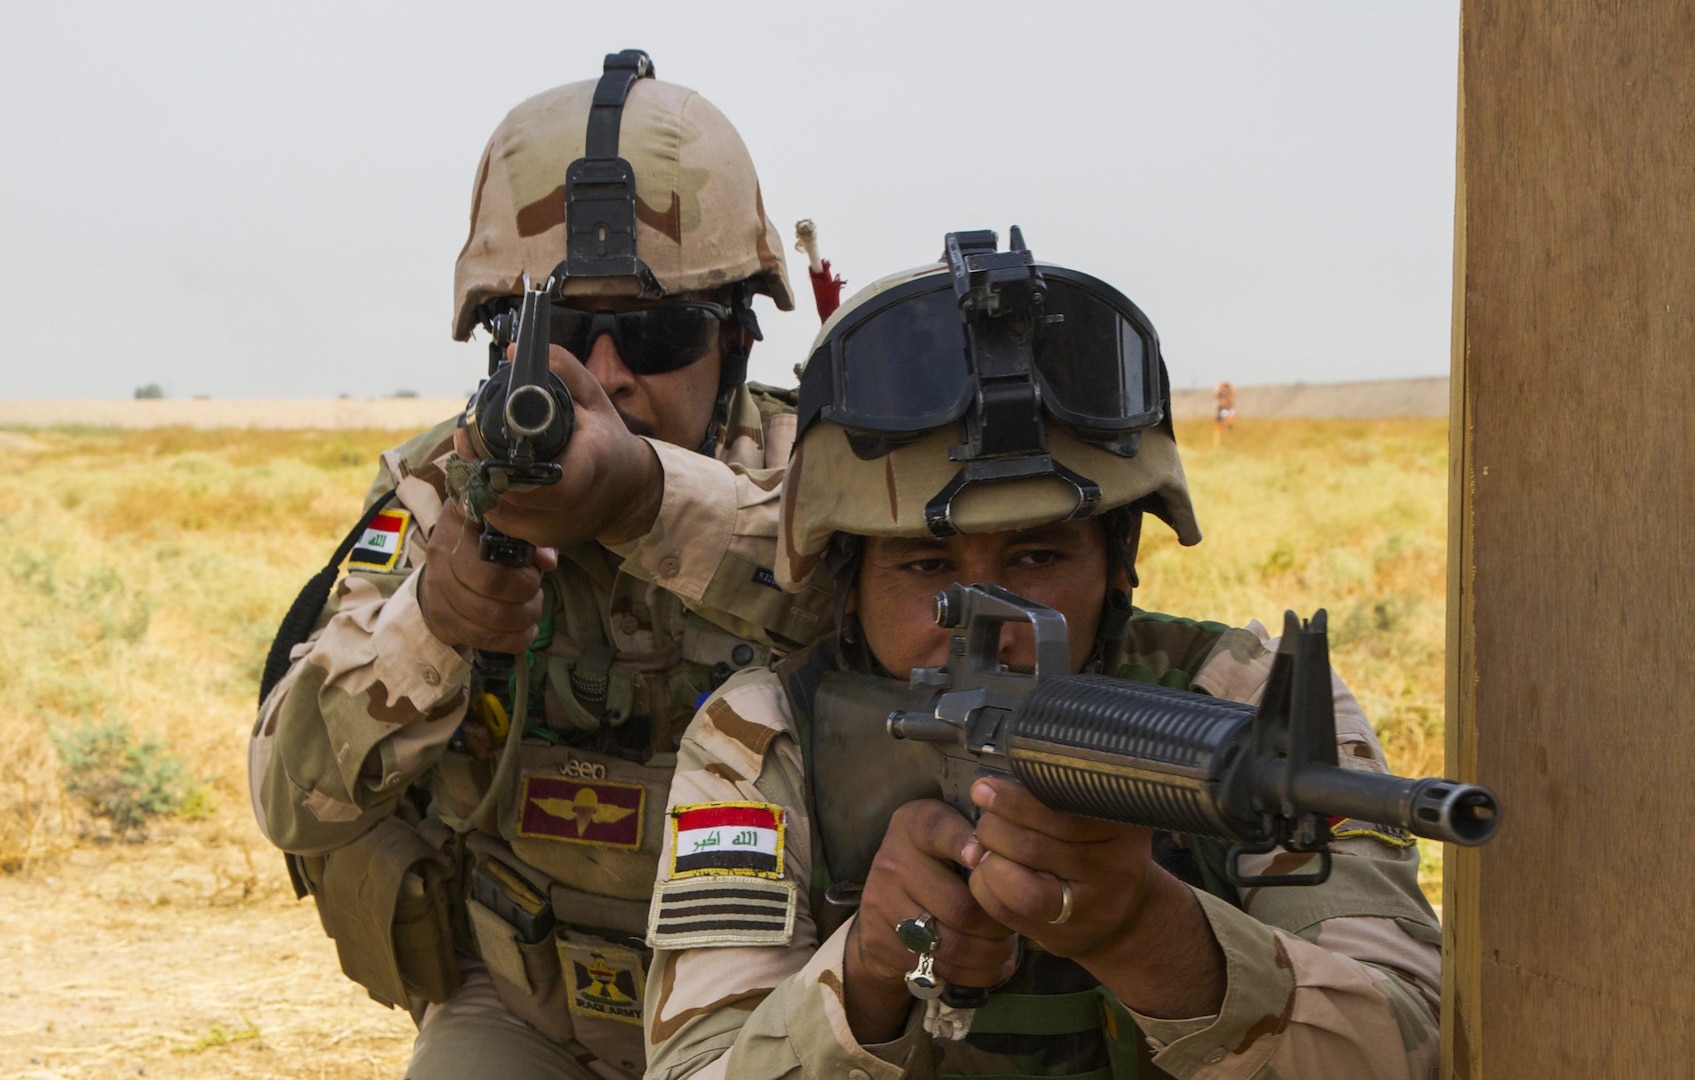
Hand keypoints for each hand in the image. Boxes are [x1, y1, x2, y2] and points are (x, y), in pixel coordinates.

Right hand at [417, 500, 558, 652]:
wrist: (446, 561)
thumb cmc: (487, 538)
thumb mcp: (509, 526)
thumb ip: (532, 539)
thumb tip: (548, 562)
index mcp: (461, 521)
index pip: (493, 548)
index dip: (522, 569)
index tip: (534, 571)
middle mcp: (442, 553)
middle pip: (492, 584)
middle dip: (526, 595)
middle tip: (536, 594)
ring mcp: (435, 588)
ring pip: (488, 619)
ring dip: (522, 620)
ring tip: (530, 612)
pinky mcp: (439, 619)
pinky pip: (480, 639)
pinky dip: (511, 640)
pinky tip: (523, 631)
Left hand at [455, 343, 662, 549]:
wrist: (632, 492)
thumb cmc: (611, 442)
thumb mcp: (594, 398)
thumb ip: (560, 370)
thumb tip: (513, 353)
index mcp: (586, 467)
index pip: (536, 477)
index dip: (497, 461)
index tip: (472, 436)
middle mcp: (570, 507)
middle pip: (504, 495)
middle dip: (478, 467)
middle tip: (466, 440)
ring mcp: (556, 530)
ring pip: (497, 513)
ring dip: (480, 486)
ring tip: (475, 458)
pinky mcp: (546, 541)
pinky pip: (504, 524)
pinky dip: (494, 502)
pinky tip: (492, 480)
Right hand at [843, 800, 1018, 1041]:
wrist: (879, 914)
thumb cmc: (932, 864)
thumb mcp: (946, 834)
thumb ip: (977, 836)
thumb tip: (1022, 854)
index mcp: (913, 825)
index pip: (940, 832)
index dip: (967, 846)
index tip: (988, 859)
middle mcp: (893, 861)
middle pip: (960, 904)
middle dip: (997, 921)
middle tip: (1016, 922)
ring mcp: (884, 906)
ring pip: (954, 943)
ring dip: (992, 951)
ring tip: (1007, 945)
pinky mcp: (884, 945)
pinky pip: (943, 968)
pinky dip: (978, 973)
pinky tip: (994, 964)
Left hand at [962, 777, 1224, 1017]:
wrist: (1126, 915)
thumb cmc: (1100, 849)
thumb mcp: (1101, 814)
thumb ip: (1065, 793)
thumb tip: (1001, 780)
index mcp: (1124, 828)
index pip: (1061, 815)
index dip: (1015, 802)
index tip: (985, 787)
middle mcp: (1114, 871)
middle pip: (1034, 847)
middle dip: (994, 827)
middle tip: (984, 813)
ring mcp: (1089, 909)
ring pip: (1021, 887)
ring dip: (989, 860)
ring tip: (983, 843)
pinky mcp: (1062, 936)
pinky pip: (1008, 911)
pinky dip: (985, 887)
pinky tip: (987, 870)